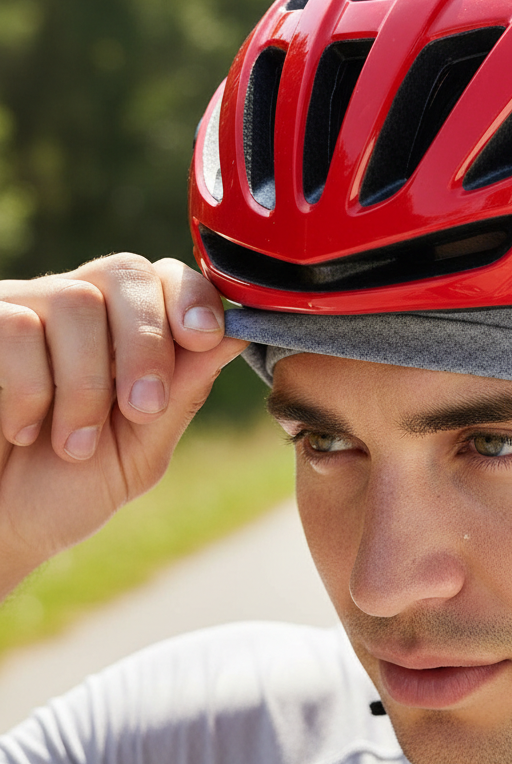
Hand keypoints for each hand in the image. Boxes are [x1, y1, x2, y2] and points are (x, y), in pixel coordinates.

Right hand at [0, 254, 247, 596]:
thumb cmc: (66, 490)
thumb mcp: (141, 450)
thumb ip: (183, 393)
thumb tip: (238, 334)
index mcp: (127, 332)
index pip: (168, 277)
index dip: (193, 297)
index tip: (206, 337)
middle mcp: (77, 307)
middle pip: (127, 273)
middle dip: (147, 342)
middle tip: (142, 409)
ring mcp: (23, 310)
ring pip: (76, 300)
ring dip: (86, 384)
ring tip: (73, 444)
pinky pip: (16, 325)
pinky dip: (30, 388)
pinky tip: (25, 429)